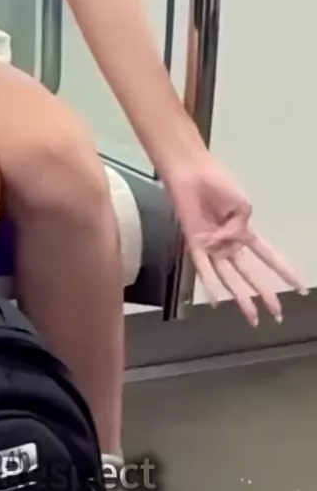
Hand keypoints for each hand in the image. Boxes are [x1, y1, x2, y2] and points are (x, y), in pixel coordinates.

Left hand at [167, 157, 306, 325]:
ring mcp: (212, 245)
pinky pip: (203, 268)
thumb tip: (227, 242)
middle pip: (250, 274)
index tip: (299, 287)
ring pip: (229, 278)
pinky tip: (215, 301)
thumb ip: (240, 227)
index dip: (284, 271)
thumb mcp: (242, 204)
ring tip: (253, 317)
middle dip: (264, 293)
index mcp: (243, 231)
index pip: (267, 256)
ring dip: (241, 297)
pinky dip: (209, 284)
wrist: (192, 173)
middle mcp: (229, 242)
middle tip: (277, 313)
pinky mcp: (195, 243)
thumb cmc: (217, 183)